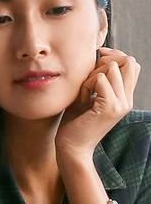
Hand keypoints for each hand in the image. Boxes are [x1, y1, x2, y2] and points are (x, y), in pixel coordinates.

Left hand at [55, 47, 139, 161]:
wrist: (72, 148)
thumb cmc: (75, 121)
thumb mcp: (88, 95)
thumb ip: (96, 79)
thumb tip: (99, 57)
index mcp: (124, 96)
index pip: (132, 64)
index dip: (116, 55)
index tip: (97, 59)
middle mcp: (127, 100)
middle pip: (129, 62)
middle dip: (106, 61)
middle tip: (88, 78)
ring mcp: (120, 104)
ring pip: (112, 68)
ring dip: (92, 75)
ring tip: (84, 93)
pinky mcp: (109, 108)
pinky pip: (99, 80)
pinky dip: (86, 85)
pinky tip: (82, 99)